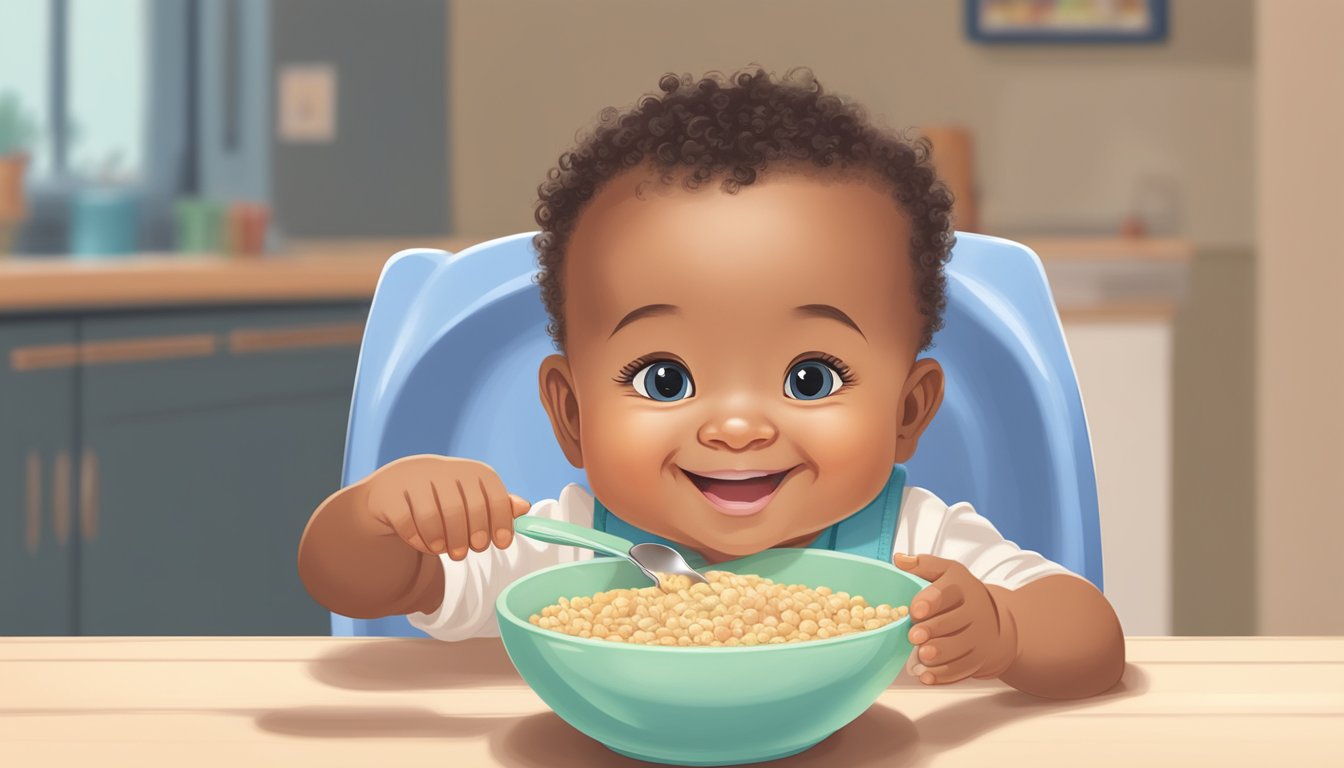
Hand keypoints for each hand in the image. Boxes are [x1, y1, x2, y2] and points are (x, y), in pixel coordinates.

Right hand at [363, 455, 530, 559]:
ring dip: (443, 542)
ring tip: (447, 551)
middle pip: (462, 509)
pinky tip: (424, 544)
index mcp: (470, 471)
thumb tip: (524, 507)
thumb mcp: (473, 497)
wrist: (396, 487)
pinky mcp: (390, 494)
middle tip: (468, 553)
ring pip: (433, 519)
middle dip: (469, 537)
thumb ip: (497, 505)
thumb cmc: (444, 496)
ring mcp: (414, 480)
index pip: (492, 494)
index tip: (501, 544)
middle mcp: (443, 469)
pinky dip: (418, 540)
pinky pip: (407, 523)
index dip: (500, 521)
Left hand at [893, 553, 1018, 685]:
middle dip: (932, 630)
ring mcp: (978, 638)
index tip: (915, 610)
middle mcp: (974, 612)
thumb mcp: (947, 573)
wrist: (994, 622)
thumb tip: (899, 560)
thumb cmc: (961, 596)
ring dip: (939, 654)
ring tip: (923, 655)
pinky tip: (927, 675)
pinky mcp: (978, 660)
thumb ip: (923, 565)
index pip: (948, 592)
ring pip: (959, 648)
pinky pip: (961, 669)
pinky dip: (943, 675)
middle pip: (953, 623)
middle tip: (914, 636)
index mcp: (962, 587)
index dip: (931, 601)